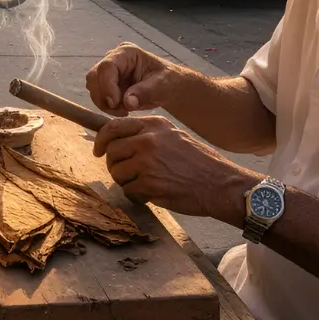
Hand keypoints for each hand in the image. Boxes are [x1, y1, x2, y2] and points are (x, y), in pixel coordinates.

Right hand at [85, 43, 176, 115]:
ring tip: (124, 110)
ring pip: (93, 87)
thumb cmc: (169, 82)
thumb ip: (145, 92)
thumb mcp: (162, 86)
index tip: (116, 104)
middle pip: (94, 76)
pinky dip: (106, 106)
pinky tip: (122, 110)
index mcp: (126, 53)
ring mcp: (109, 71)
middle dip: (104, 96)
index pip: (107, 66)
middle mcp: (113, 59)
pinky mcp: (107, 83)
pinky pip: (98, 95)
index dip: (107, 86)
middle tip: (121, 110)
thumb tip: (127, 102)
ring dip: (104, 103)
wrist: (170, 87)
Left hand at [92, 115, 251, 220]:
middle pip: (111, 151)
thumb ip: (147, 134)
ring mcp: (147, 162)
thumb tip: (118, 139)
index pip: (113, 127)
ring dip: (124, 181)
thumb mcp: (172, 135)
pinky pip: (129, 190)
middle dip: (114, 164)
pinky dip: (135, 195)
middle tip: (125, 173)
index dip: (101, 140)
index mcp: (152, 125)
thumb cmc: (198, 161)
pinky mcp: (150, 184)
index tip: (98, 150)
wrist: (220, 184)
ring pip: (116, 172)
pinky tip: (150, 194)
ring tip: (142, 184)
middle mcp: (147, 140)